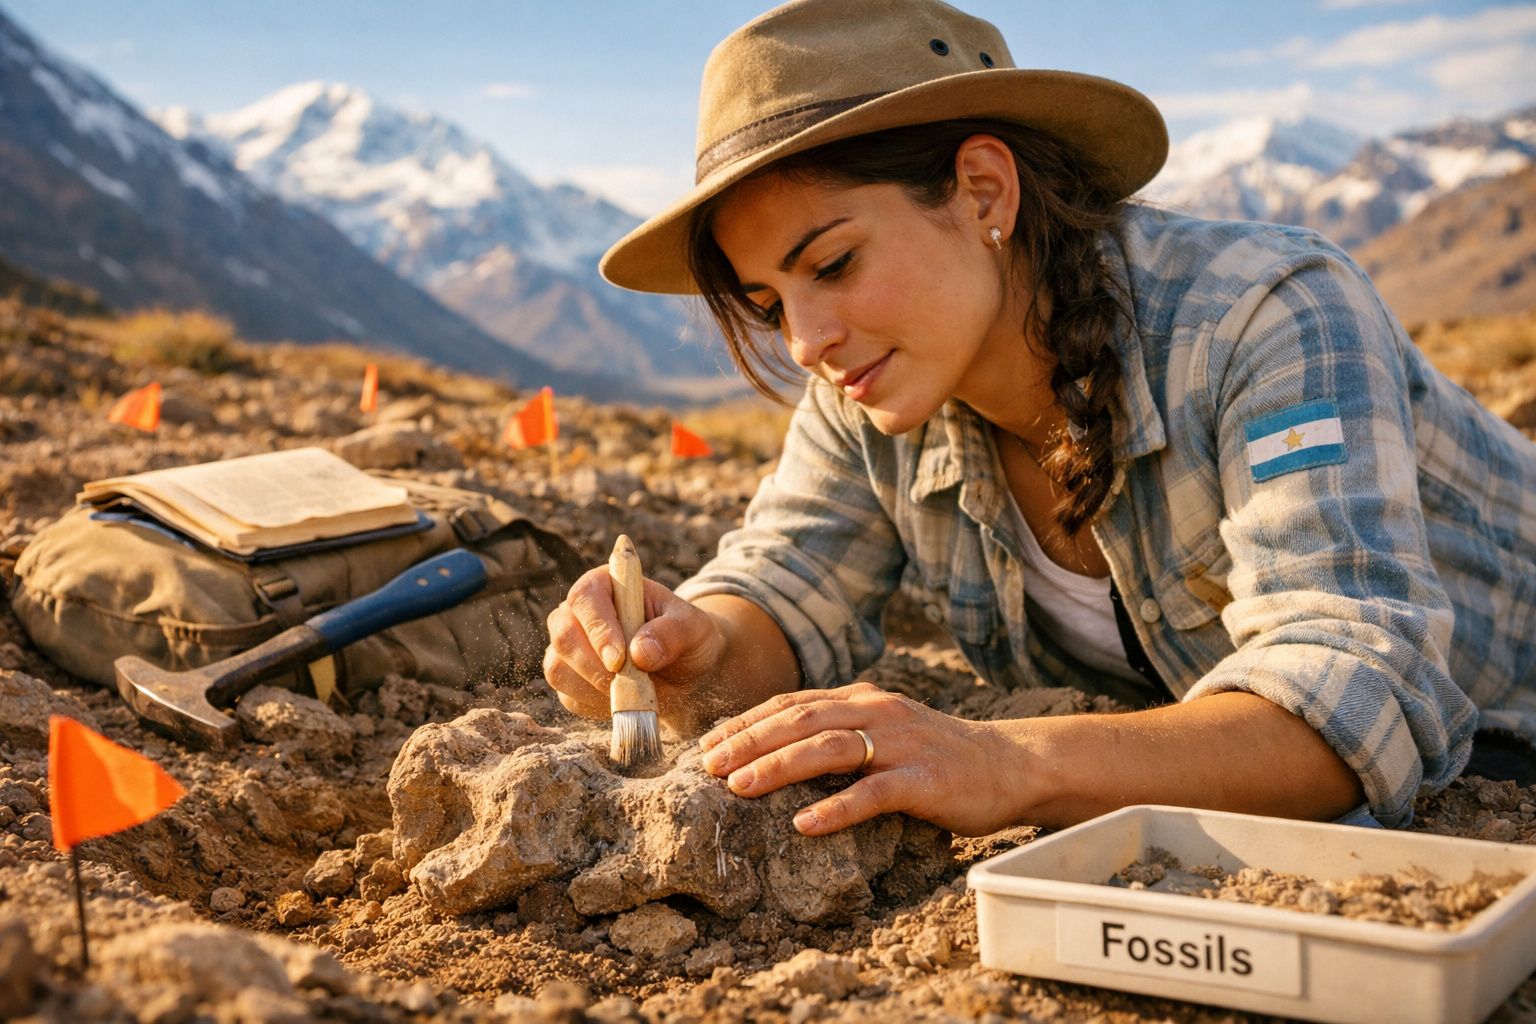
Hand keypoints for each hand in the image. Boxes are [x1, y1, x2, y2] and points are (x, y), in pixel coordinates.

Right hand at [542, 564, 726, 721]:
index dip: (598, 629)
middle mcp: (578, 613)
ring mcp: (569, 647)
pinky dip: (596, 706)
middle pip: (564, 635)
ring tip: (636, 691)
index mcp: (606, 584)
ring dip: (596, 689)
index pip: (586, 598)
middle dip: (595, 666)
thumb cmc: (688, 639)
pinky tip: (625, 700)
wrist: (686, 673)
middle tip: (631, 683)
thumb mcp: (693, 628)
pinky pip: (568, 697)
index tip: (619, 660)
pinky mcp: (568, 679)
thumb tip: (640, 651)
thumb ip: (672, 632)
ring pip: (559, 669)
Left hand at [698, 682, 1024, 836]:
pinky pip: (872, 794)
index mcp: (862, 699)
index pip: (792, 704)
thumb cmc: (938, 754)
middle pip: (800, 721)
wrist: (1010, 765)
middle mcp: (877, 713)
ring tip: (740, 788)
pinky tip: (803, 825)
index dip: (746, 722)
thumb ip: (840, 730)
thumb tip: (776, 750)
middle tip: (709, 767)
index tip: (708, 745)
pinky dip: (835, 808)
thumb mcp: (884, 729)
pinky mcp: (923, 781)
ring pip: (828, 749)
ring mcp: (901, 745)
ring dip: (778, 767)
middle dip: (749, 742)